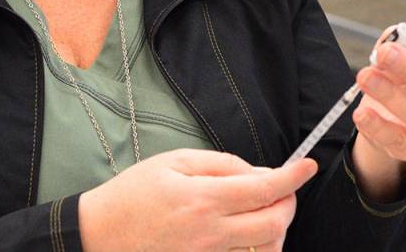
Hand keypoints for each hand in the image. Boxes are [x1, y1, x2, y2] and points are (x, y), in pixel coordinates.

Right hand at [79, 149, 316, 251]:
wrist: (98, 235)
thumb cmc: (133, 194)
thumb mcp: (175, 162)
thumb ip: (222, 164)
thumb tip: (259, 172)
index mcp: (203, 199)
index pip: (264, 188)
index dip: (292, 177)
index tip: (307, 166)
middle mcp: (210, 234)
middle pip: (274, 224)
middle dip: (288, 203)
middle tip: (283, 189)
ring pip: (265, 250)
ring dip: (276, 229)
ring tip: (264, 211)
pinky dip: (258, 248)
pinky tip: (250, 233)